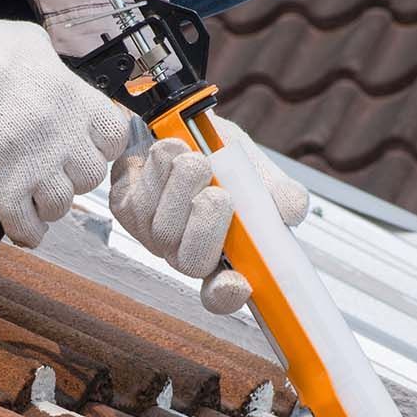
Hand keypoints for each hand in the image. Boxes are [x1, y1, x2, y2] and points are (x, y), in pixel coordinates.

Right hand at [0, 0, 134, 247]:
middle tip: (54, 167)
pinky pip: (25, 225)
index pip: (115, 138)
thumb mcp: (36, 47)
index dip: (101, 144)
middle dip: (74, 175)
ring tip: (34, 191)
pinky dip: (26, 230)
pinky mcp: (1, 185)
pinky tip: (24, 223)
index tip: (87, 144)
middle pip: (90, 177)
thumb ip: (57, 75)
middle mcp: (62, 136)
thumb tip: (59, 86)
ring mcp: (34, 164)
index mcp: (76, 99)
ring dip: (49, 202)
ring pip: (60, 206)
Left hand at [110, 111, 308, 313]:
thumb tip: (290, 211)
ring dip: (184, 186)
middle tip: (219, 193)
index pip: (222, 294)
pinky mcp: (125, 209)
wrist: (178, 122)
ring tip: (196, 158)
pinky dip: (161, 168)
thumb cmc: (218, 155)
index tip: (237, 281)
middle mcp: (183, 251)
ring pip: (164, 227)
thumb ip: (280, 194)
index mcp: (221, 254)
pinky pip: (141, 198)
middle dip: (207, 227)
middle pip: (191, 262)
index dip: (227, 294)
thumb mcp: (258, 171)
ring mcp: (152, 234)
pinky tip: (170, 151)